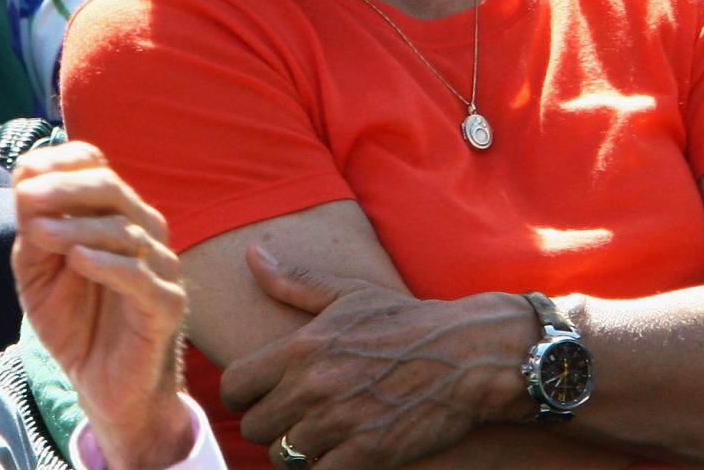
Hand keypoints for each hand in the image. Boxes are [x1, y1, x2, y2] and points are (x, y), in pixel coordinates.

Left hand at [12, 142, 193, 469]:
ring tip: (38, 231)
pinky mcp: (166, 305)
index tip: (22, 173)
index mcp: (116, 214)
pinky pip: (140, 277)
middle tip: (25, 197)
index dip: (60, 163)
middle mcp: (144, 231)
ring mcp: (161, 267)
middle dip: (64, 187)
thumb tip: (24, 189)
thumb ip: (33, 234)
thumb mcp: (38, 274)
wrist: (102, 386)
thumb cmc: (74, 323)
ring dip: (77, 225)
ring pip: (124, 230)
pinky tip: (77, 259)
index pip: (96, 167)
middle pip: (111, 188)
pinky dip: (107, 264)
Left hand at [221, 250, 528, 469]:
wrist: (469, 354)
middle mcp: (314, 386)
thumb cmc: (406, 321)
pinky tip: (342, 451)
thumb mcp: (348, 293)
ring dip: (297, 449)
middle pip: (254, 426)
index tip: (262, 394)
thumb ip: (293, 283)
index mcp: (301, 346)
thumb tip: (252, 255)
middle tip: (293, 418)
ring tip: (319, 434)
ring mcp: (340, 422)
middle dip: (270, 424)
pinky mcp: (370, 453)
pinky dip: (327, 466)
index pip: (234, 385)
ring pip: (284, 455)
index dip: (242, 394)